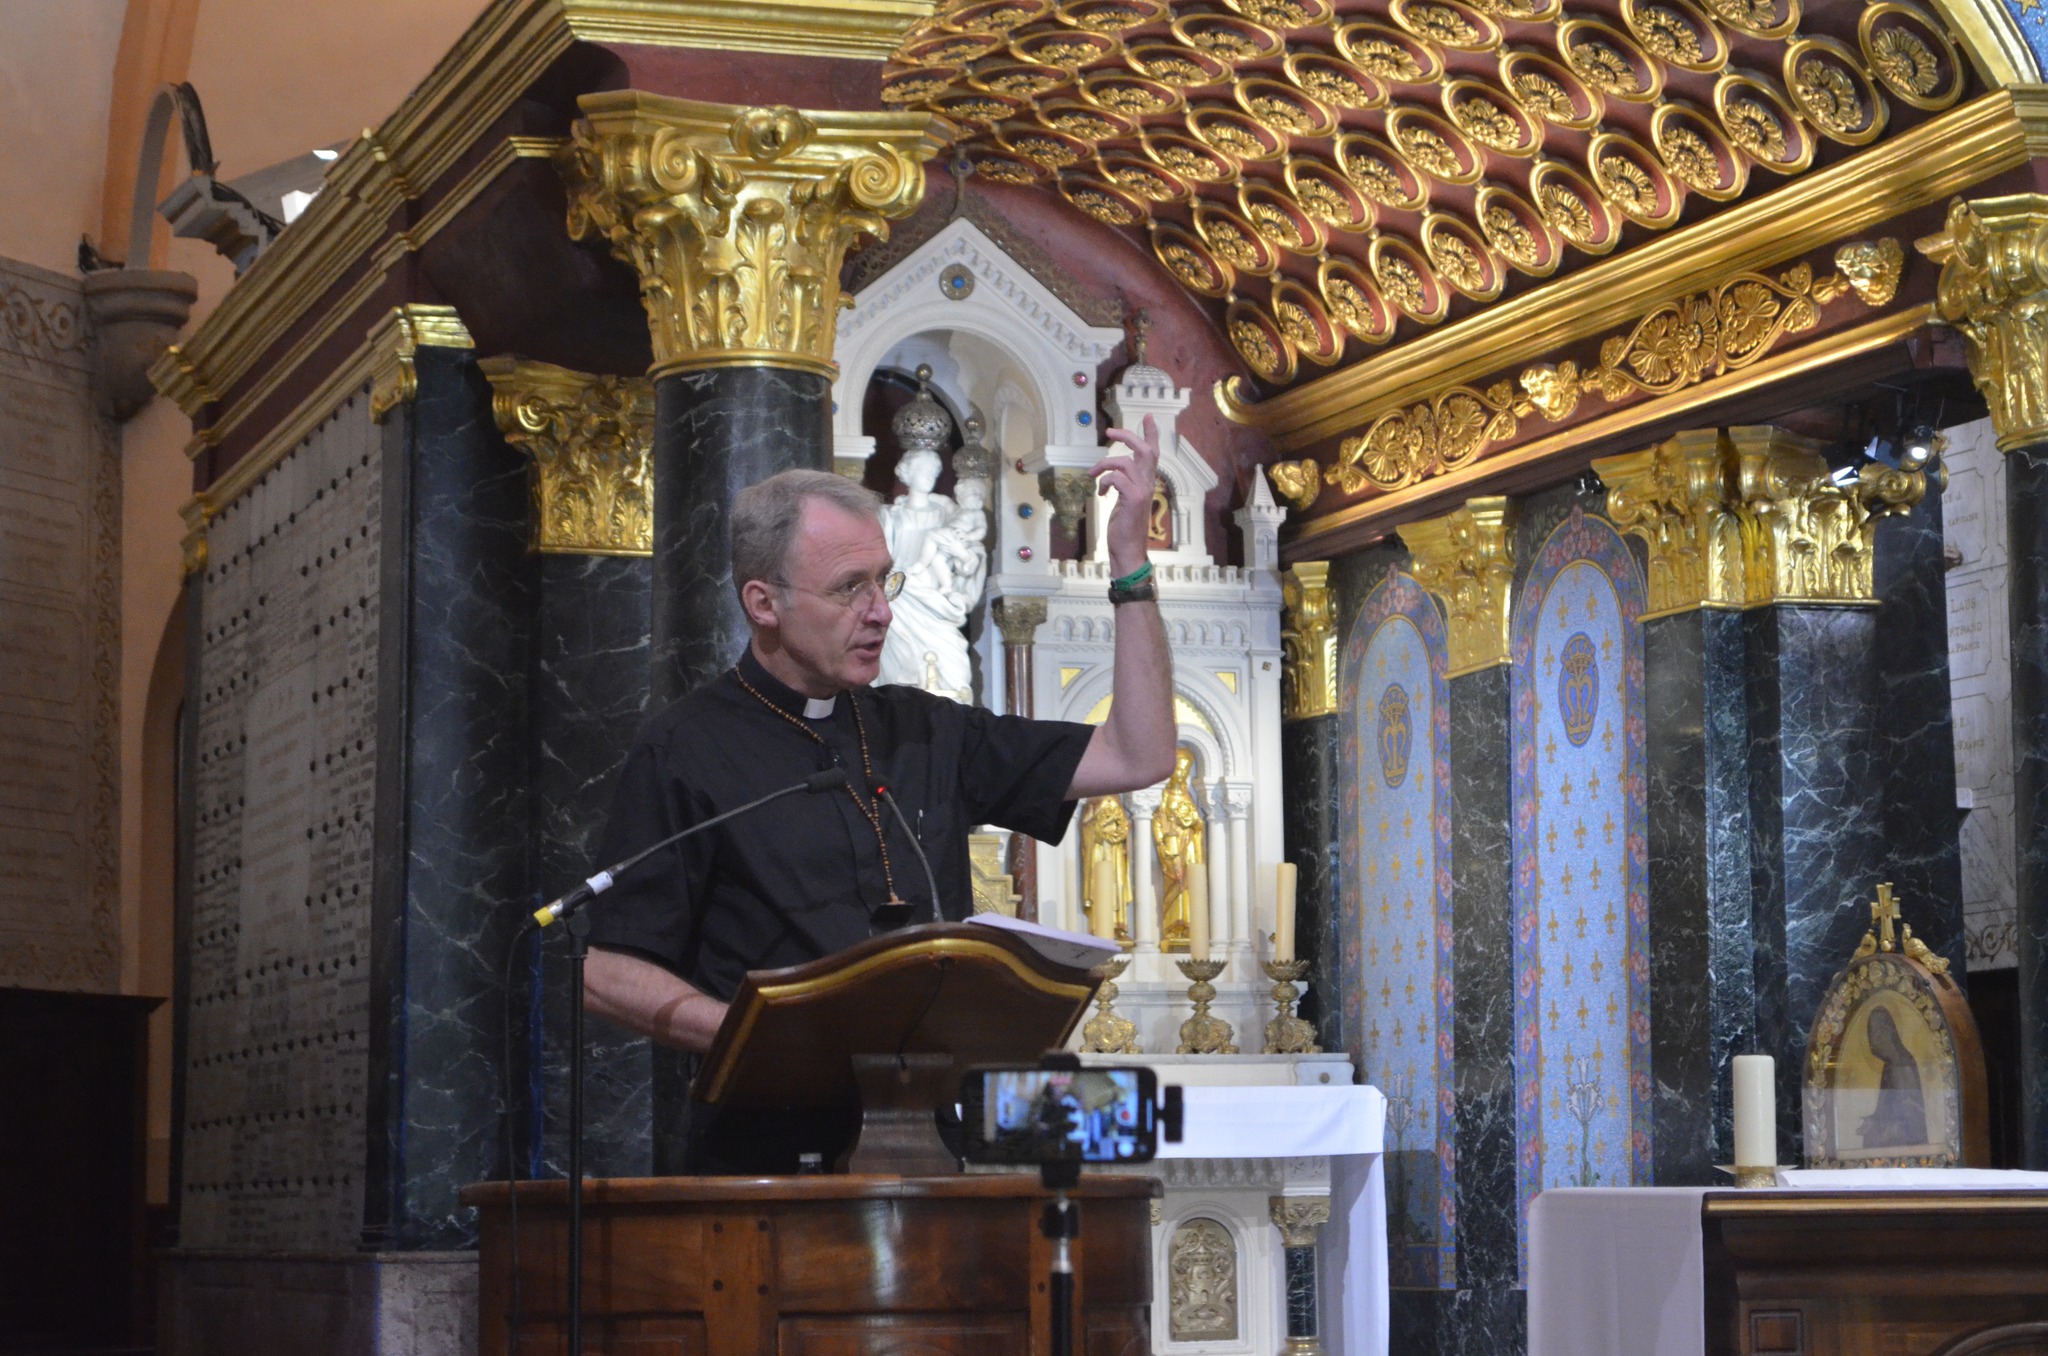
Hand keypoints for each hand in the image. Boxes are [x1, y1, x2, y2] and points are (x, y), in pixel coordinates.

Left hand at [1094, 414, 1160, 575]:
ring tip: (1092, 475)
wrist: (1128, 549)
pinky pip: (1117, 478)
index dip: (1152, 434)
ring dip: (1103, 465)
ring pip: (1125, 462)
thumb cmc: (1125, 527)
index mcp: (1146, 482)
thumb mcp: (1125, 500)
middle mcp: (1147, 484)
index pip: (1153, 453)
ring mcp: (1142, 491)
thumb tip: (1111, 474)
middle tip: (1109, 432)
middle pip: (1145, 450)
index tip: (1149, 417)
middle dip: (1128, 436)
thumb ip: (1123, 485)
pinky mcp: (1133, 499)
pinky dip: (1105, 482)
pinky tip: (1102, 494)